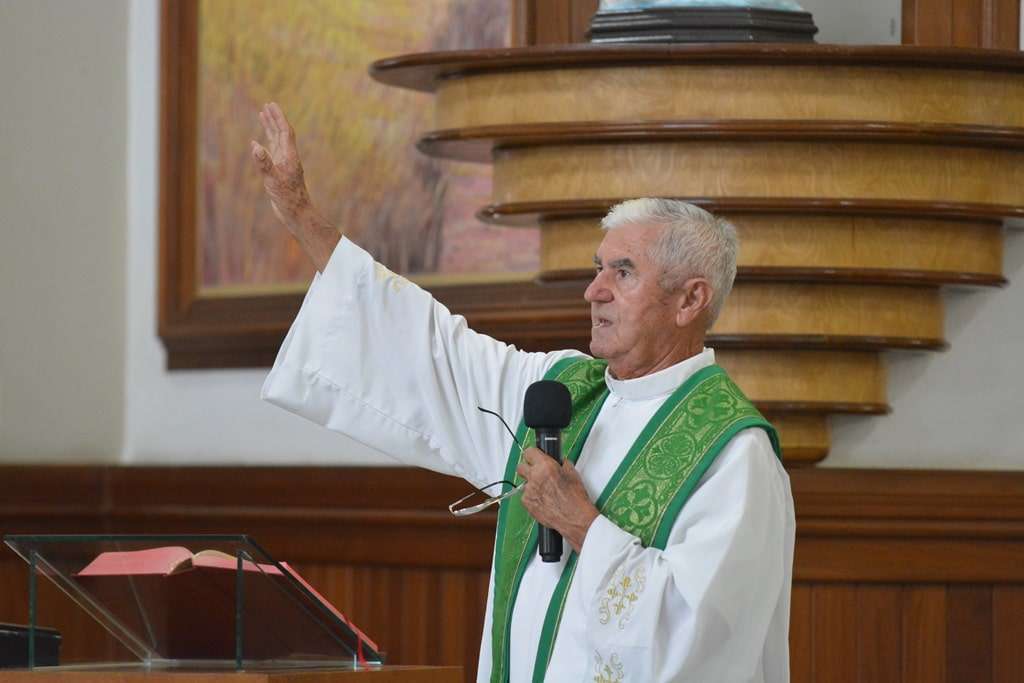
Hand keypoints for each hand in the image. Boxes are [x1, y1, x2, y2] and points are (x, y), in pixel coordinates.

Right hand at [251, 102, 312, 234]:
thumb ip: (264, 163)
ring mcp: (284, 164)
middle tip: (267, 106)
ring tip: (263, 116)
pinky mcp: (279, 172)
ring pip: (277, 142)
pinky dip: (264, 145)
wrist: (296, 213)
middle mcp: (288, 158)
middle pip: (281, 133)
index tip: (271, 105)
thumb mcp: (273, 180)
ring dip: (270, 129)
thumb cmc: (287, 198)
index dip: (278, 117)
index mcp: (289, 156)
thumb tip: (255, 146)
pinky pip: (272, 154)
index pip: (284, 132)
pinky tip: (257, 144)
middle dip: (274, 119)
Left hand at [516, 447, 599, 552]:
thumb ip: (562, 464)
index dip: (532, 454)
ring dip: (532, 484)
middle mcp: (535, 477)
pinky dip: (532, 497)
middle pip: (520, 466)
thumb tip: (558, 462)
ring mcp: (529, 491)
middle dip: (527, 468)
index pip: (529, 452)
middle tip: (536, 472)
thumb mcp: (572, 474)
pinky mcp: (527, 503)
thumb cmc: (575, 498)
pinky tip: (543, 499)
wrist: (574, 518)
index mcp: (545, 466)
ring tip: (544, 491)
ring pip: (524, 483)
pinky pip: (525, 496)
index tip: (534, 456)